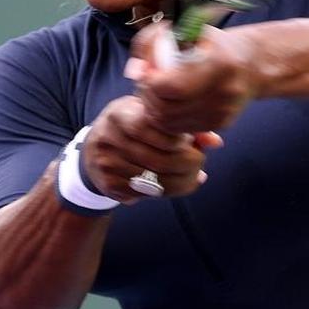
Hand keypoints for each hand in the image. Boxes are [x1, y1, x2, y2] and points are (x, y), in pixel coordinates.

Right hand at [82, 95, 221, 202]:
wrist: (92, 150)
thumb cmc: (130, 125)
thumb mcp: (149, 114)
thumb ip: (181, 124)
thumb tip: (216, 142)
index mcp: (119, 114)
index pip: (151, 127)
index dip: (178, 137)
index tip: (191, 139)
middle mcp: (109, 139)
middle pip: (158, 159)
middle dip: (188, 162)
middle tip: (200, 159)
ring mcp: (108, 165)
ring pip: (156, 181)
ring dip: (183, 180)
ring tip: (196, 173)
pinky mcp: (110, 186)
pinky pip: (147, 194)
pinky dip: (170, 191)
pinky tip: (181, 183)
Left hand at [128, 22, 259, 133]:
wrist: (249, 63)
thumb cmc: (210, 43)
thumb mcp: (182, 30)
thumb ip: (150, 44)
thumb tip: (133, 72)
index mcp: (220, 63)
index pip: (172, 87)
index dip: (151, 83)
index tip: (148, 72)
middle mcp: (225, 92)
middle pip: (167, 109)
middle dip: (148, 98)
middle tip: (147, 84)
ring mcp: (223, 112)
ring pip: (170, 124)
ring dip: (154, 110)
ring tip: (156, 93)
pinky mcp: (220, 124)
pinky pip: (182, 129)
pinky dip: (168, 118)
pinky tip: (170, 102)